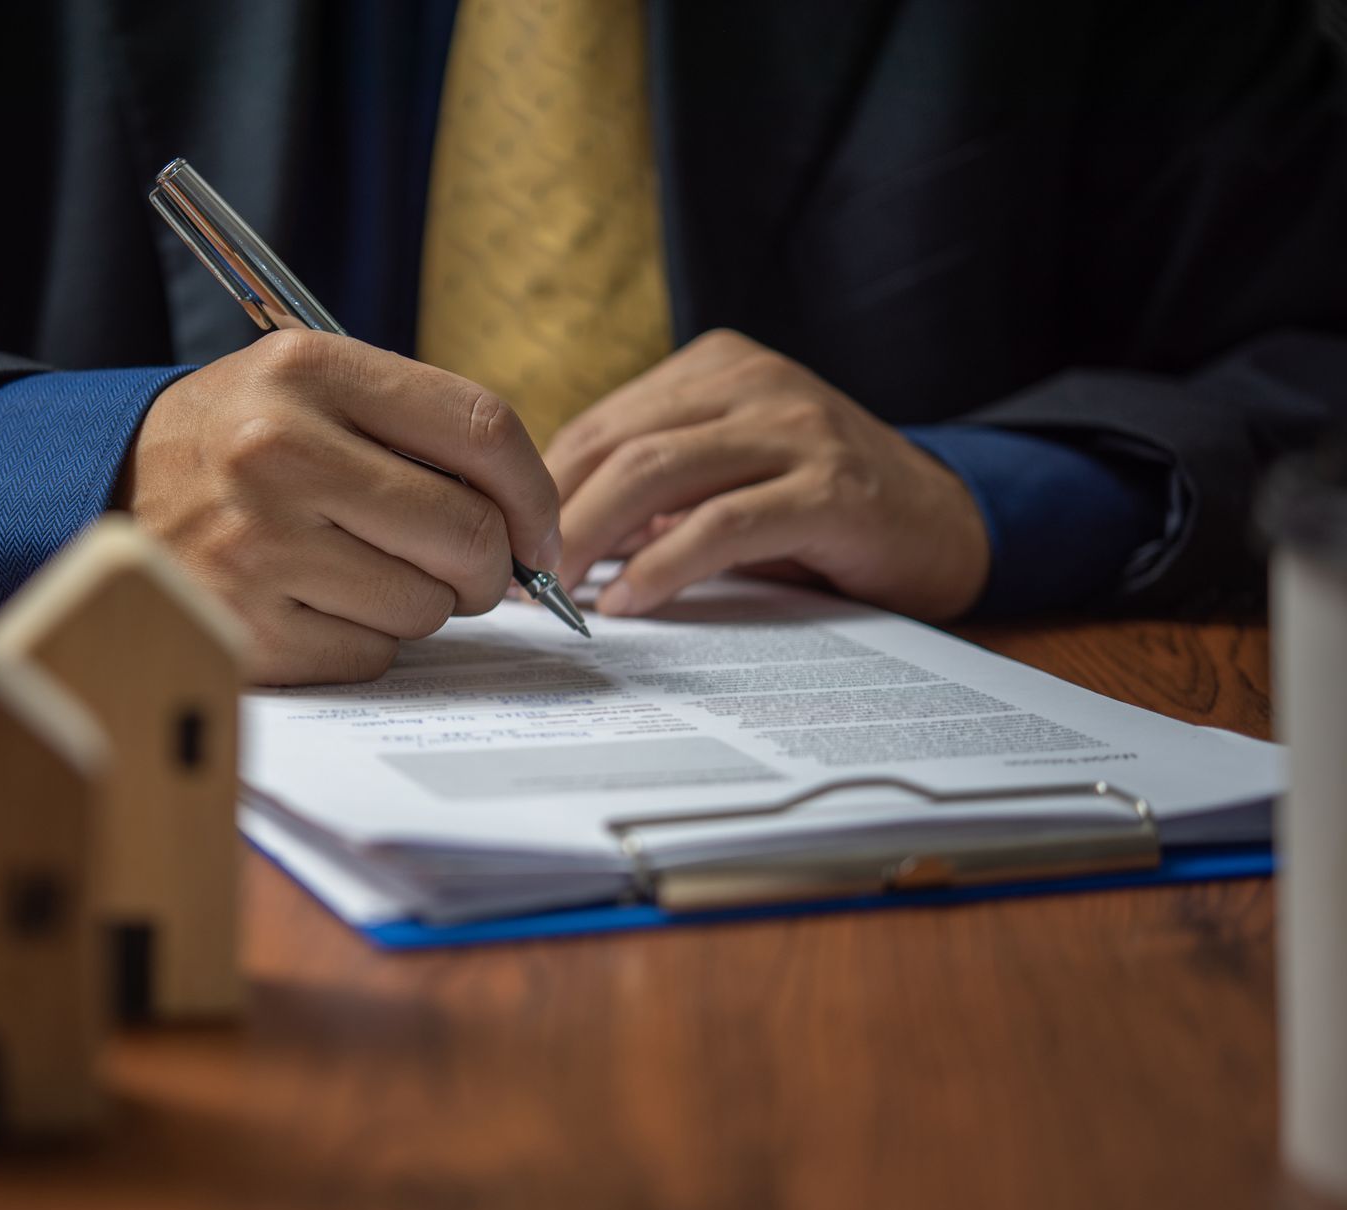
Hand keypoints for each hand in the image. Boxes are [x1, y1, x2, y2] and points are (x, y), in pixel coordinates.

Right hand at [116, 330, 561, 684]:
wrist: (98, 490)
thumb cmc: (234, 443)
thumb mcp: (308, 389)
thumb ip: (416, 431)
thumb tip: (529, 528)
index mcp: (308, 370)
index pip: (481, 427)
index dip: (534, 492)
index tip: (539, 533)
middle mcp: (279, 451)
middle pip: (466, 530)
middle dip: (485, 567)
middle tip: (463, 570)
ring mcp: (256, 544)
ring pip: (423, 605)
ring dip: (413, 603)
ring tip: (353, 571)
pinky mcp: (242, 626)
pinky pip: (369, 656)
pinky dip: (359, 643)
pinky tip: (311, 605)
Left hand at [545, 329, 989, 619]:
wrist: (946, 521)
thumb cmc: (818, 505)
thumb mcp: (727, 474)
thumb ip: (652, 488)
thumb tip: (546, 538)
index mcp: (718, 368)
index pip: (601, 425)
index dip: (540, 488)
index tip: (504, 545)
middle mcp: (755, 383)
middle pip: (619, 445)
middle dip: (552, 517)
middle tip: (513, 579)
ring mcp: (797, 430)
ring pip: (657, 475)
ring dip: (590, 539)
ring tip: (555, 592)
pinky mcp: (831, 489)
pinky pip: (722, 525)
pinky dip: (662, 567)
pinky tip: (628, 601)